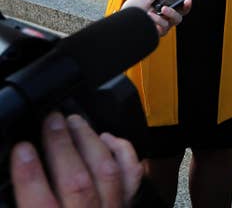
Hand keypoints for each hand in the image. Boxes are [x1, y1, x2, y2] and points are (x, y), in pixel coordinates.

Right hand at [11, 113, 142, 207]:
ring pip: (107, 173)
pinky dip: (122, 153)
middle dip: (62, 146)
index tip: (21, 147)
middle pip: (78, 182)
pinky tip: (107, 138)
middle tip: (50, 119)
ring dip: (89, 142)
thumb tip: (5, 192)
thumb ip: (26, 206)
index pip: (40, 205)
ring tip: (72, 121)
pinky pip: (132, 178)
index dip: (30, 175)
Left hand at [121, 0, 191, 36]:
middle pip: (180, 16)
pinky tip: (149, 18)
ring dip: (165, 14)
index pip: (179, 8)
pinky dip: (157, 20)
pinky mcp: (158, 34)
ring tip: (156, 11)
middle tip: (172, 6)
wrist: (123, 22)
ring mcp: (161, 27)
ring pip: (174, 21)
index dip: (186, 4)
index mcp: (162, 9)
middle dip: (179, 9)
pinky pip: (164, 27)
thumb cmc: (131, 10)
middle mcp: (163, 19)